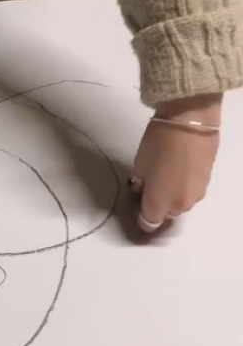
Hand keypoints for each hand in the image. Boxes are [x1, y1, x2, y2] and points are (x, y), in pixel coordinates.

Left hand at [132, 94, 221, 233]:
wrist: (190, 122)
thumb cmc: (158, 143)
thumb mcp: (139, 164)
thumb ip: (139, 184)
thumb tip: (141, 190)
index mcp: (160, 204)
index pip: (148, 223)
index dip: (140, 215)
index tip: (136, 202)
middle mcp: (180, 205)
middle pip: (166, 214)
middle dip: (157, 204)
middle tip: (149, 184)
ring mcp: (197, 194)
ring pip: (180, 202)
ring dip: (172, 194)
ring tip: (165, 173)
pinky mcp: (208, 181)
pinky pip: (191, 190)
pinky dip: (184, 184)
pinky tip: (179, 167)